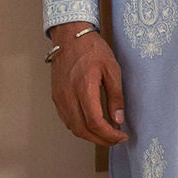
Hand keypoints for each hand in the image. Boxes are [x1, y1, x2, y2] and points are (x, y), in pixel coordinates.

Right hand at [47, 23, 128, 145]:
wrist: (70, 37)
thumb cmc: (92, 49)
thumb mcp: (112, 69)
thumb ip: (116, 96)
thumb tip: (118, 120)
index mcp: (84, 88)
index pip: (95, 123)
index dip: (109, 135)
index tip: (122, 136)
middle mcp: (68, 96)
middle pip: (83, 130)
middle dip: (101, 140)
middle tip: (116, 139)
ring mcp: (59, 98)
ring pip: (73, 128)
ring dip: (90, 136)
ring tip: (106, 134)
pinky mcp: (56, 97)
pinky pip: (67, 120)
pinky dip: (80, 128)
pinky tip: (92, 125)